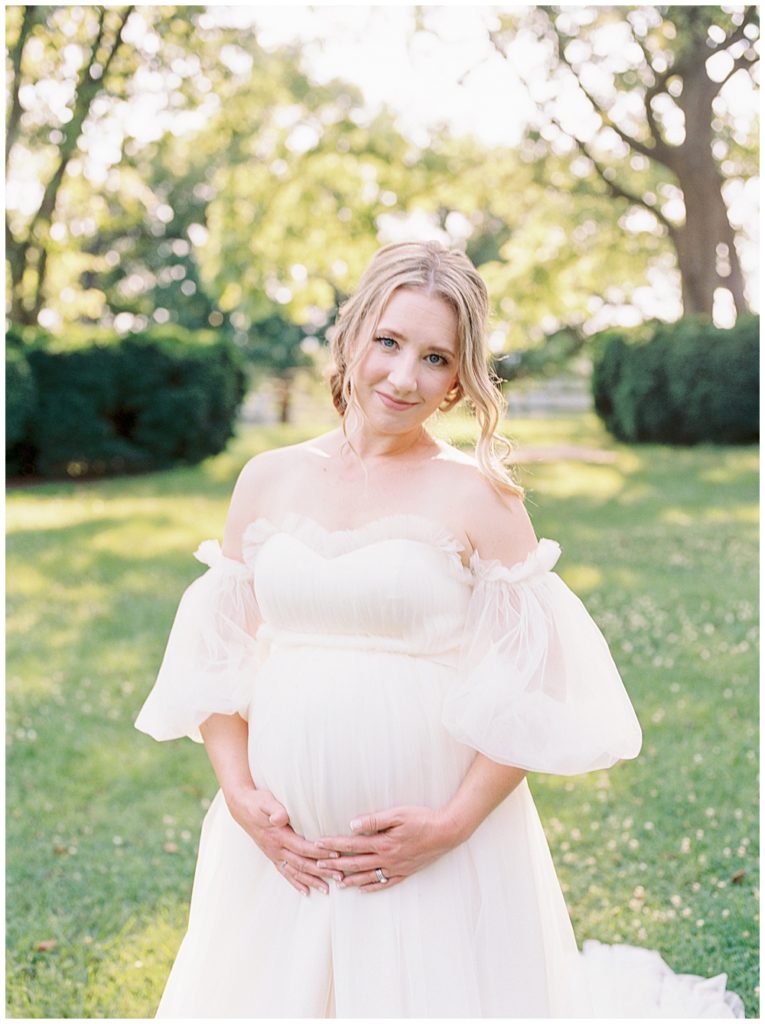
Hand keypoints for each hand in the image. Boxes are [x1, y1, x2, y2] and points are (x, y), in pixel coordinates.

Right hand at [226, 786, 343, 896]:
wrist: (242, 807)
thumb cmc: (257, 802)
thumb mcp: (265, 801)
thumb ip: (274, 810)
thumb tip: (281, 817)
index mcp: (278, 836)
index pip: (303, 847)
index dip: (319, 852)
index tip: (335, 855)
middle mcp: (276, 849)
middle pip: (302, 864)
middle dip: (321, 871)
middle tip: (340, 877)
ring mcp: (274, 855)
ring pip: (295, 872)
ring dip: (311, 881)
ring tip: (327, 890)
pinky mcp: (273, 856)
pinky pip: (285, 873)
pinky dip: (296, 883)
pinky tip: (306, 892)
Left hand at [315, 805, 457, 892]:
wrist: (447, 832)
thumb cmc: (423, 819)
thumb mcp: (398, 814)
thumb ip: (375, 820)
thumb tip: (352, 825)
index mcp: (383, 843)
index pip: (351, 844)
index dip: (333, 845)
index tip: (318, 844)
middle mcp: (387, 858)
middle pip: (355, 863)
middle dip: (335, 865)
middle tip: (318, 866)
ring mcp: (396, 867)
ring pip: (368, 877)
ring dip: (350, 880)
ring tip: (336, 883)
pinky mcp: (405, 872)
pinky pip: (385, 883)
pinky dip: (372, 887)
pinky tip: (363, 889)